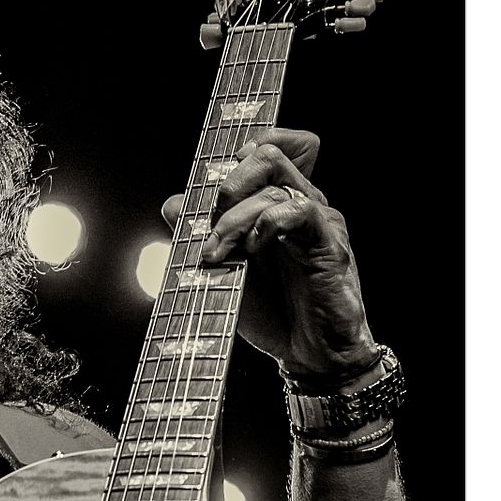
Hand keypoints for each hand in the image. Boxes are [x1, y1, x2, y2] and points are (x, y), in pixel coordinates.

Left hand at [162, 126, 376, 382]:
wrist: (307, 355)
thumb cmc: (272, 312)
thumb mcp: (225, 272)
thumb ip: (201, 236)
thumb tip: (171, 205)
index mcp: (278, 203)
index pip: (270, 146)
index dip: (240, 149)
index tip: (211, 184)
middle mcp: (300, 204)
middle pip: (268, 155)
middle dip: (227, 184)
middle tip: (208, 225)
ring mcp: (317, 221)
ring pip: (275, 185)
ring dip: (233, 218)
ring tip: (216, 254)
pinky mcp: (329, 244)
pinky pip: (300, 212)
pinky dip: (267, 224)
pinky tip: (252, 249)